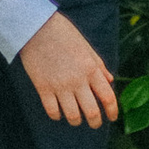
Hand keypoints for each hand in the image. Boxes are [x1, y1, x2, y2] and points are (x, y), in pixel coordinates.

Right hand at [18, 11, 118, 127]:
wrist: (35, 25)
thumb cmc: (62, 32)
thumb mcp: (85, 46)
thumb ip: (99, 65)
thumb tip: (110, 80)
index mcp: (91, 69)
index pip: (108, 97)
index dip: (113, 112)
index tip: (112, 117)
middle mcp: (77, 80)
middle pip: (92, 113)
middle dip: (96, 123)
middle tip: (94, 123)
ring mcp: (59, 85)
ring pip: (73, 116)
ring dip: (76, 121)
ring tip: (75, 118)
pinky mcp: (42, 87)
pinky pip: (52, 111)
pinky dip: (57, 116)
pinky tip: (58, 112)